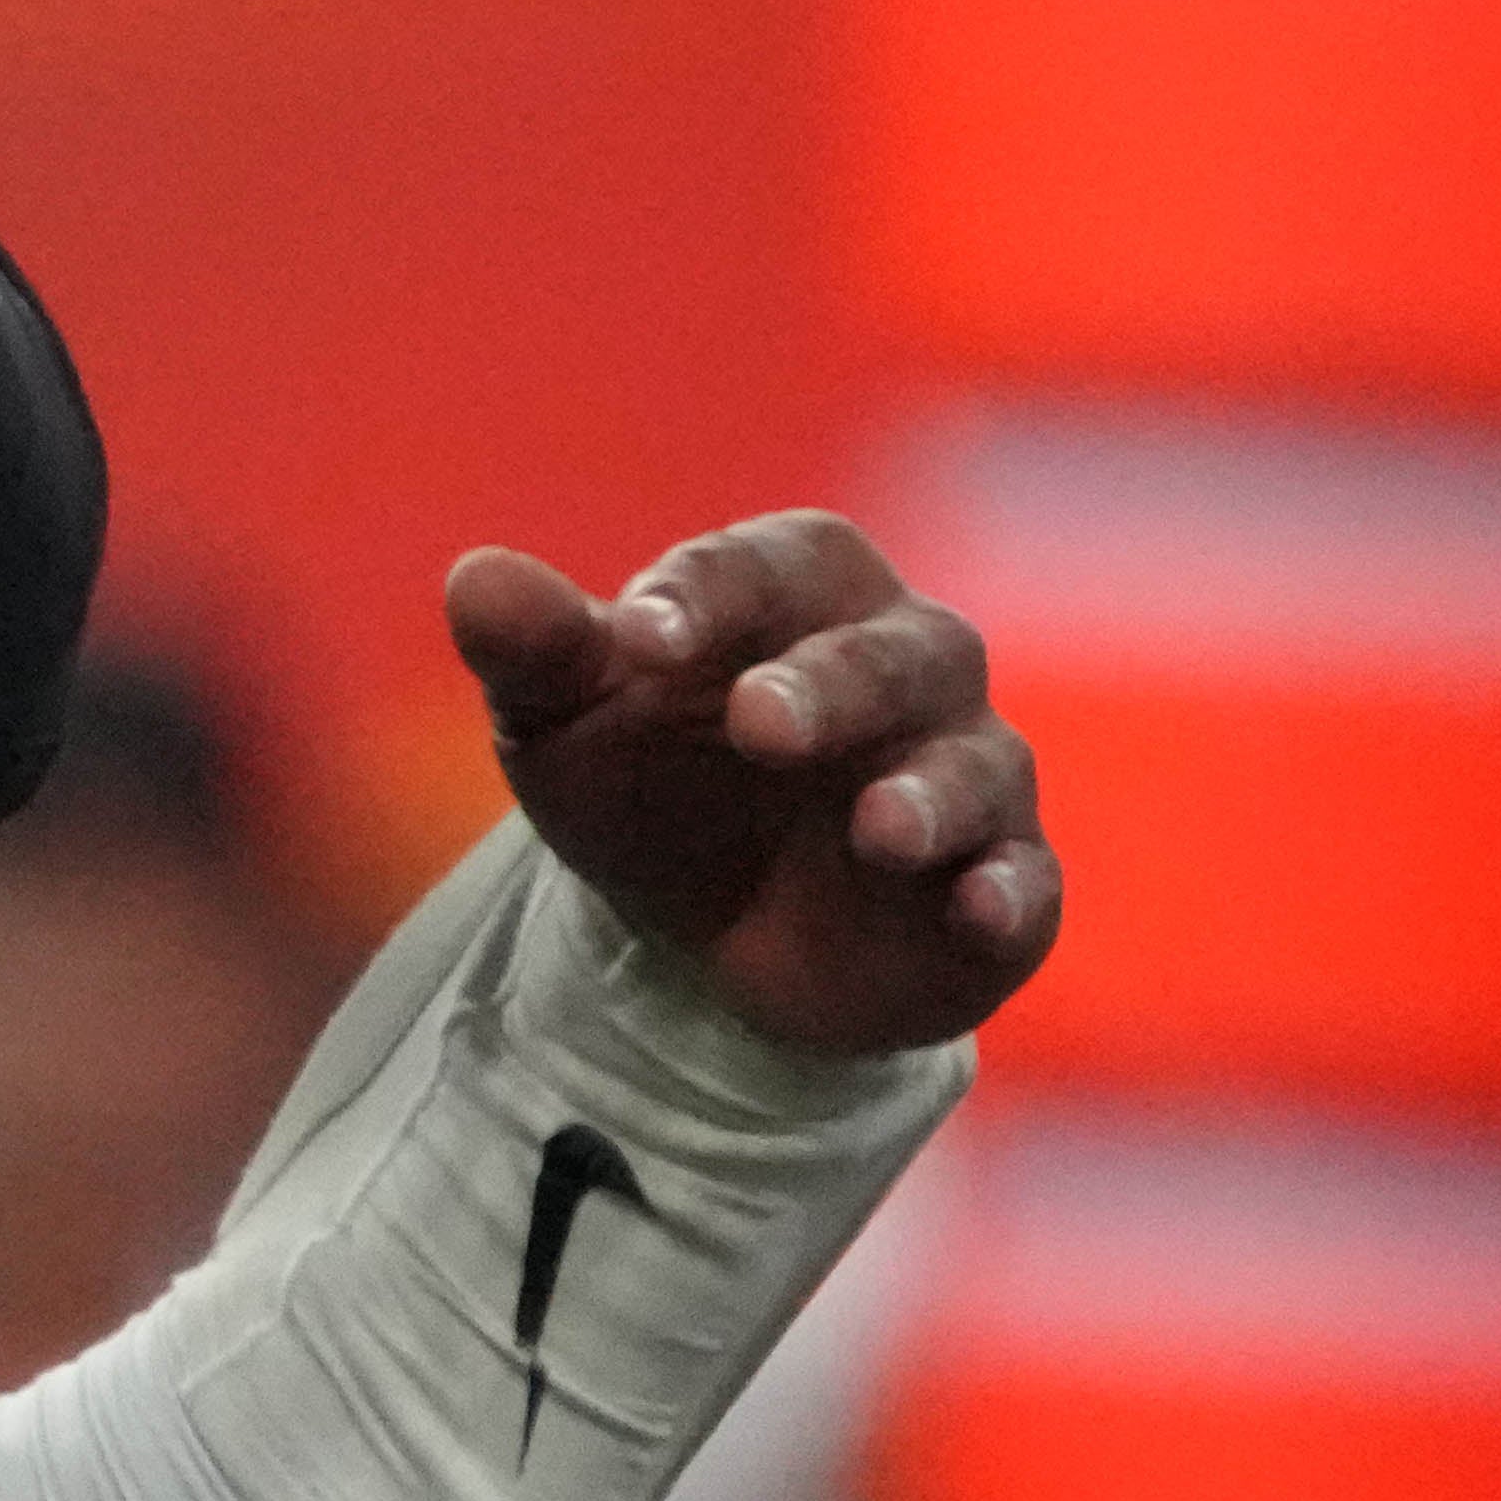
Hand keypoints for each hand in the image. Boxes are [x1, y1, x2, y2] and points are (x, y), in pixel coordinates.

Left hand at [443, 512, 1051, 1061]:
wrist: (705, 933)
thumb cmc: (647, 777)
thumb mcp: (566, 721)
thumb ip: (533, 651)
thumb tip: (475, 582)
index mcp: (798, 593)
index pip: (765, 568)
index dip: (708, 595)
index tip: (639, 641)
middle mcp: (905, 663)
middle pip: (889, 654)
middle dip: (830, 686)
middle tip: (762, 723)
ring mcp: (965, 773)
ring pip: (974, 763)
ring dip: (931, 793)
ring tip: (879, 830)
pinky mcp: (1001, 885)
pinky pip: (1025, 881)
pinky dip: (1009, 893)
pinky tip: (980, 912)